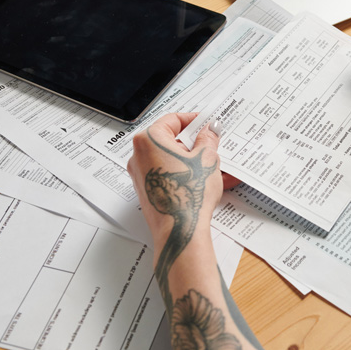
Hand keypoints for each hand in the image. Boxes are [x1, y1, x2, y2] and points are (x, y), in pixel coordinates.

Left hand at [127, 113, 223, 263]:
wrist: (181, 229)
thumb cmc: (189, 195)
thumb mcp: (206, 159)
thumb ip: (208, 139)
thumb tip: (209, 129)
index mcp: (149, 140)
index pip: (172, 120)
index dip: (192, 120)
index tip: (205, 123)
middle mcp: (139, 156)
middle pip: (168, 140)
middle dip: (192, 142)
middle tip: (210, 144)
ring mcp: (141, 174)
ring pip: (169, 159)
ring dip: (191, 159)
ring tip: (212, 165)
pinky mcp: (147, 190)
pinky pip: (167, 175)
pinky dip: (184, 174)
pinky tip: (203, 179)